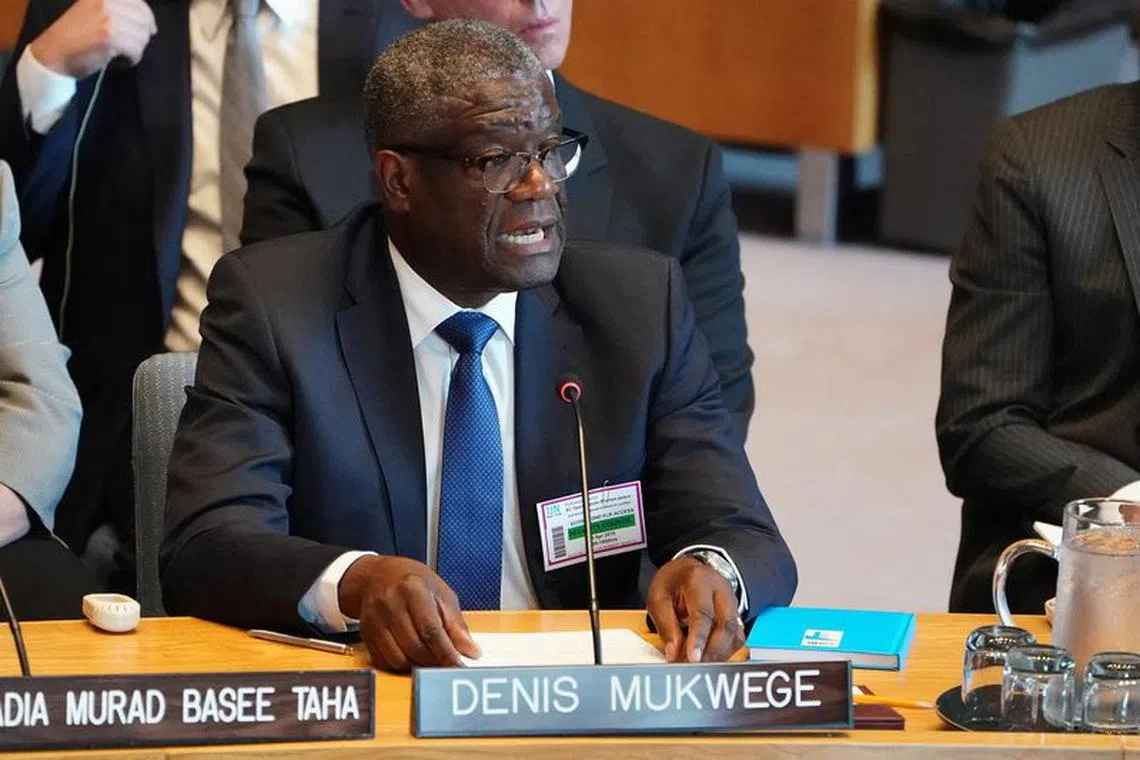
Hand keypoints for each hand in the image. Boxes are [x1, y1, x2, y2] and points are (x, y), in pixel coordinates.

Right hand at [30, 0, 156, 79]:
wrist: (54, 53)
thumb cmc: (75, 35)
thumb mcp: (93, 10)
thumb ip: (118, 10)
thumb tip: (150, 22)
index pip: (140, 4)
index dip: (147, 19)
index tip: (149, 29)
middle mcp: (107, 2)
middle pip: (145, 22)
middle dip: (140, 37)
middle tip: (126, 46)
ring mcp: (109, 18)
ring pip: (142, 38)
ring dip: (134, 49)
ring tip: (116, 52)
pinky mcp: (111, 37)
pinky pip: (136, 51)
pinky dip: (130, 60)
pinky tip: (115, 60)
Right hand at [337, 555, 479, 671]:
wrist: (376, 576)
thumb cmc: (412, 582)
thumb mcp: (440, 593)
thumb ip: (456, 623)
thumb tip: (471, 650)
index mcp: (413, 589)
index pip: (431, 630)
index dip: (447, 653)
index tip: (459, 666)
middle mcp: (391, 604)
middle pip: (415, 647)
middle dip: (435, 662)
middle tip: (447, 664)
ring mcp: (375, 620)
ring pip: (399, 659)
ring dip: (418, 666)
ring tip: (431, 659)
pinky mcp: (366, 634)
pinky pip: (385, 661)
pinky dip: (401, 665)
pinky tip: (412, 656)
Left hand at [646, 556, 743, 662]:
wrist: (689, 570)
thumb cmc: (673, 583)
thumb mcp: (658, 598)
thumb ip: (666, 625)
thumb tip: (673, 653)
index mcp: (698, 580)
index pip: (703, 613)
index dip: (699, 639)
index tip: (693, 658)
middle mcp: (721, 590)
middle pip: (726, 625)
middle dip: (712, 651)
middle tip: (695, 666)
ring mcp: (732, 602)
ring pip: (735, 634)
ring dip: (719, 654)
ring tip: (701, 664)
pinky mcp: (736, 615)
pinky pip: (737, 637)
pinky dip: (725, 651)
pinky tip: (710, 657)